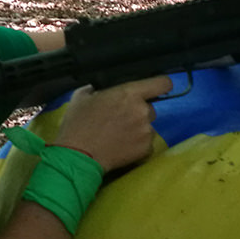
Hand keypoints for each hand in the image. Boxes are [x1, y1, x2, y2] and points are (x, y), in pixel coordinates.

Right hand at [52, 75, 171, 172]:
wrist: (78, 155)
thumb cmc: (78, 123)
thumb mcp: (81, 97)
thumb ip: (97, 89)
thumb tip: (100, 89)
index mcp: (129, 94)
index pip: (161, 83)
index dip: (161, 85)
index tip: (157, 89)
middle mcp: (142, 111)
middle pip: (149, 108)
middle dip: (138, 112)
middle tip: (120, 120)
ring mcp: (146, 132)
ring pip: (147, 127)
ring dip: (138, 129)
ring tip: (119, 136)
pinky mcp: (146, 149)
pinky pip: (146, 143)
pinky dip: (137, 145)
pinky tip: (122, 147)